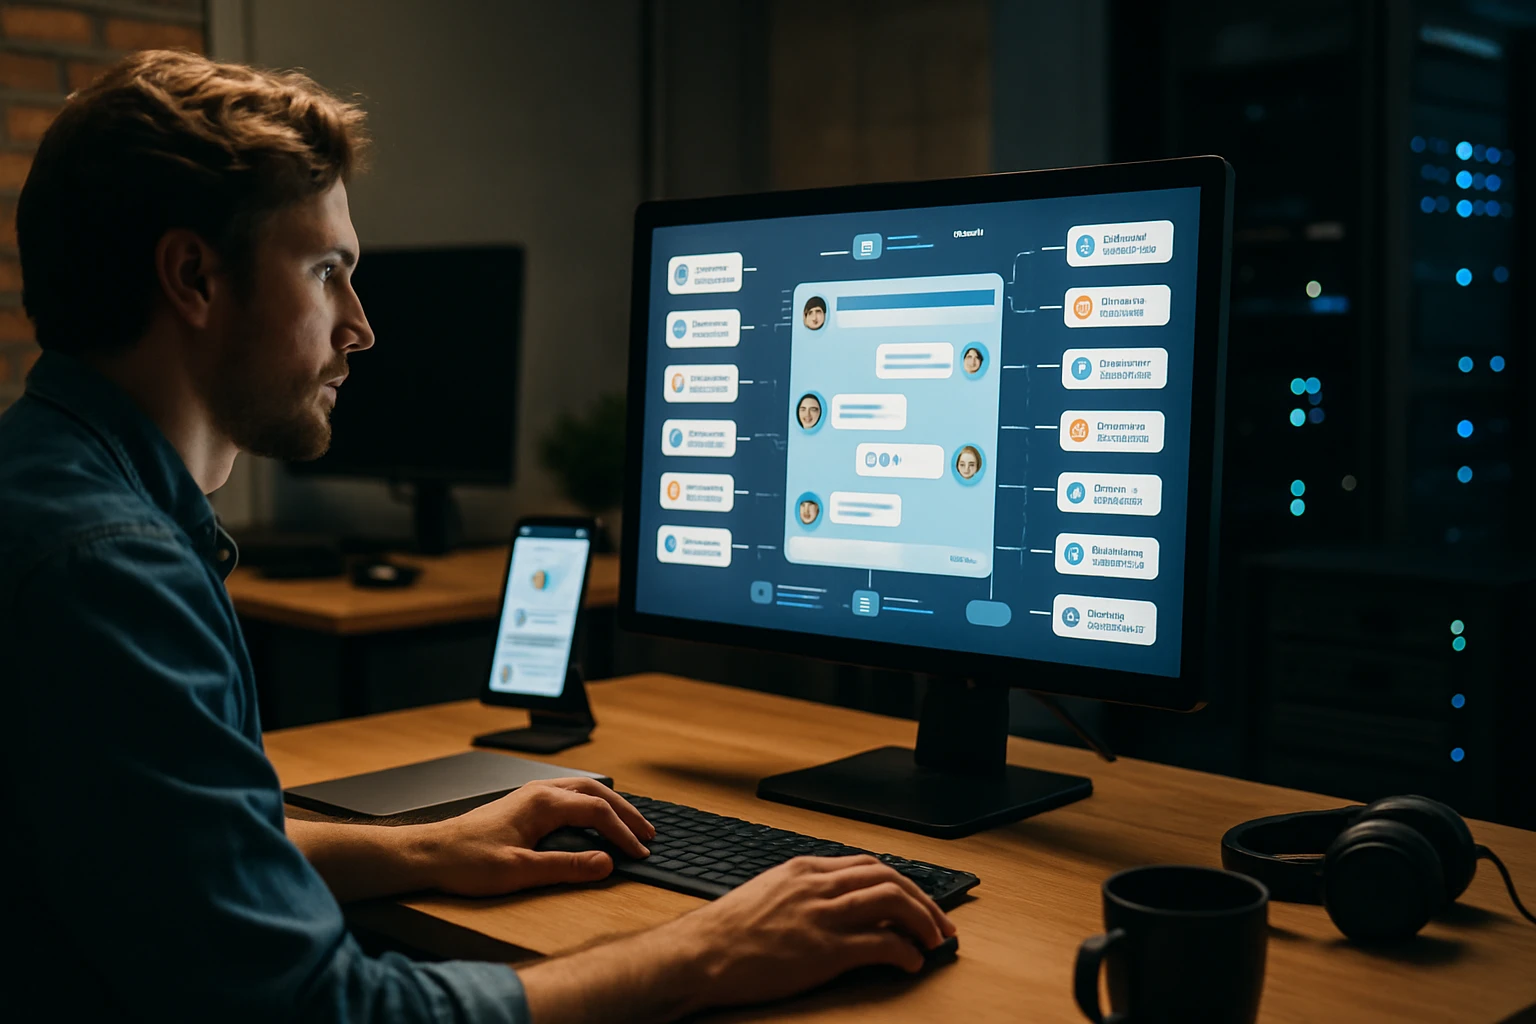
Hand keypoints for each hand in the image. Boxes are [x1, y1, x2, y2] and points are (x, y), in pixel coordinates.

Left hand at [415, 778, 653, 896]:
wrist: (429, 853)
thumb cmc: (467, 862)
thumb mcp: (519, 871)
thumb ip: (566, 867)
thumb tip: (606, 864)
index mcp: (542, 803)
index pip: (597, 813)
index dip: (622, 833)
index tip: (639, 853)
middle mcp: (540, 791)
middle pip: (596, 793)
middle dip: (626, 813)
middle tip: (648, 834)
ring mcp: (531, 795)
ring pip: (583, 790)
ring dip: (611, 805)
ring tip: (630, 824)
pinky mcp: (524, 804)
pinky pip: (570, 795)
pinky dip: (592, 805)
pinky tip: (594, 818)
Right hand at [663, 854, 956, 1009]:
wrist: (699, 955)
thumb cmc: (728, 932)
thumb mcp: (769, 894)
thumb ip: (804, 892)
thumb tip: (837, 904)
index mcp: (805, 870)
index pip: (868, 864)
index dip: (901, 882)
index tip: (917, 900)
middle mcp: (817, 885)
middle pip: (888, 878)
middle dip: (922, 900)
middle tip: (940, 923)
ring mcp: (821, 916)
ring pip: (891, 902)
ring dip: (922, 921)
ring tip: (935, 940)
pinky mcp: (822, 951)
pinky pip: (879, 944)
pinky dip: (903, 952)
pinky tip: (911, 963)